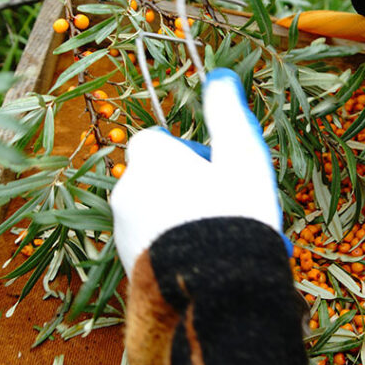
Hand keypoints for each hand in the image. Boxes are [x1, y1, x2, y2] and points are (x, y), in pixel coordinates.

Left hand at [110, 68, 285, 276]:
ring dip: (182, 221)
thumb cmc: (231, 213)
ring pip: (154, 214)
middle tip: (227, 209)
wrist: (212, 288)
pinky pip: (152, 246)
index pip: (158, 141)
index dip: (188, 153)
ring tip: (222, 241)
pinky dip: (174, 249)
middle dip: (189, 189)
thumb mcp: (241, 155)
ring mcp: (122, 229)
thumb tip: (220, 76)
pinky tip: (206, 264)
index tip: (217, 171)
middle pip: (157, 179)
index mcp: (150, 158)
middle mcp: (127, 189)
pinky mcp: (126, 263)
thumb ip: (227, 112)